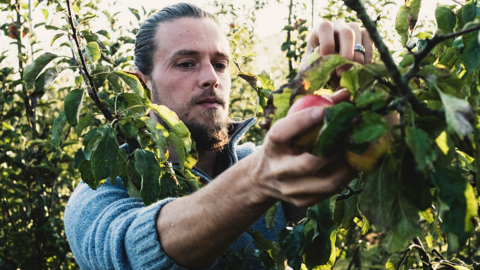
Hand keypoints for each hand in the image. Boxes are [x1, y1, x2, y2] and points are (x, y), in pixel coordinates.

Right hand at [249, 90, 355, 207]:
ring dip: (347, 168)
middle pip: (308, 163)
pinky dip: (345, 179)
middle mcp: (278, 169)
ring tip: (359, 153)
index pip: (281, 133)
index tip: (326, 110)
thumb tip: (345, 94)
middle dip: (335, 149)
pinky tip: (353, 166)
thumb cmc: (282, 144)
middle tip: (352, 135)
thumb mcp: (287, 126)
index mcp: (272, 146)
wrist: (262, 178)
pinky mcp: (301, 201)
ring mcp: (289, 188)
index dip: (303, 121)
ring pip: (325, 183)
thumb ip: (312, 107)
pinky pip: (329, 192)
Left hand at [298, 20, 374, 76]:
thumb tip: (311, 72)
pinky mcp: (364, 35)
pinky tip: (360, 69)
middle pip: (347, 32)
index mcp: (322, 28)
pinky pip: (370, 41)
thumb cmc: (317, 62)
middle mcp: (339, 25)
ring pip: (360, 36)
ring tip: (349, 72)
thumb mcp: (308, 65)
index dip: (326, 44)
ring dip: (357, 57)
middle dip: (346, 54)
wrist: (330, 64)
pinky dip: (367, 57)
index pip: (325, 28)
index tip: (326, 62)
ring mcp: (353, 28)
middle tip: (341, 72)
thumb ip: (307, 69)